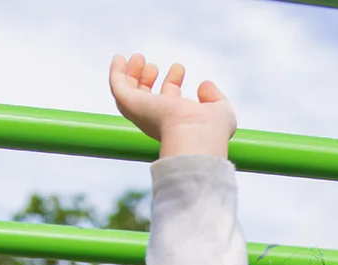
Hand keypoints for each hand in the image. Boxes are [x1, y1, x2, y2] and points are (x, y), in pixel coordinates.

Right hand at [109, 53, 236, 158]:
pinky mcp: (131, 104)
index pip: (168, 100)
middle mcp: (157, 119)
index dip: (172, 82)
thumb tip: (204, 86)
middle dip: (148, 79)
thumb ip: (215, 98)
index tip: (179, 68)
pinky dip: (116, 72)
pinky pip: (117, 87)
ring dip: (132, 74)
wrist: (195, 134)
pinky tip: (119, 57)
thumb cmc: (212, 129)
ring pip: (129, 93)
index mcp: (176, 122)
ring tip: (138, 57)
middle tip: (153, 66)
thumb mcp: (221, 110)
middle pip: (146, 97)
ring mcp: (143, 113)